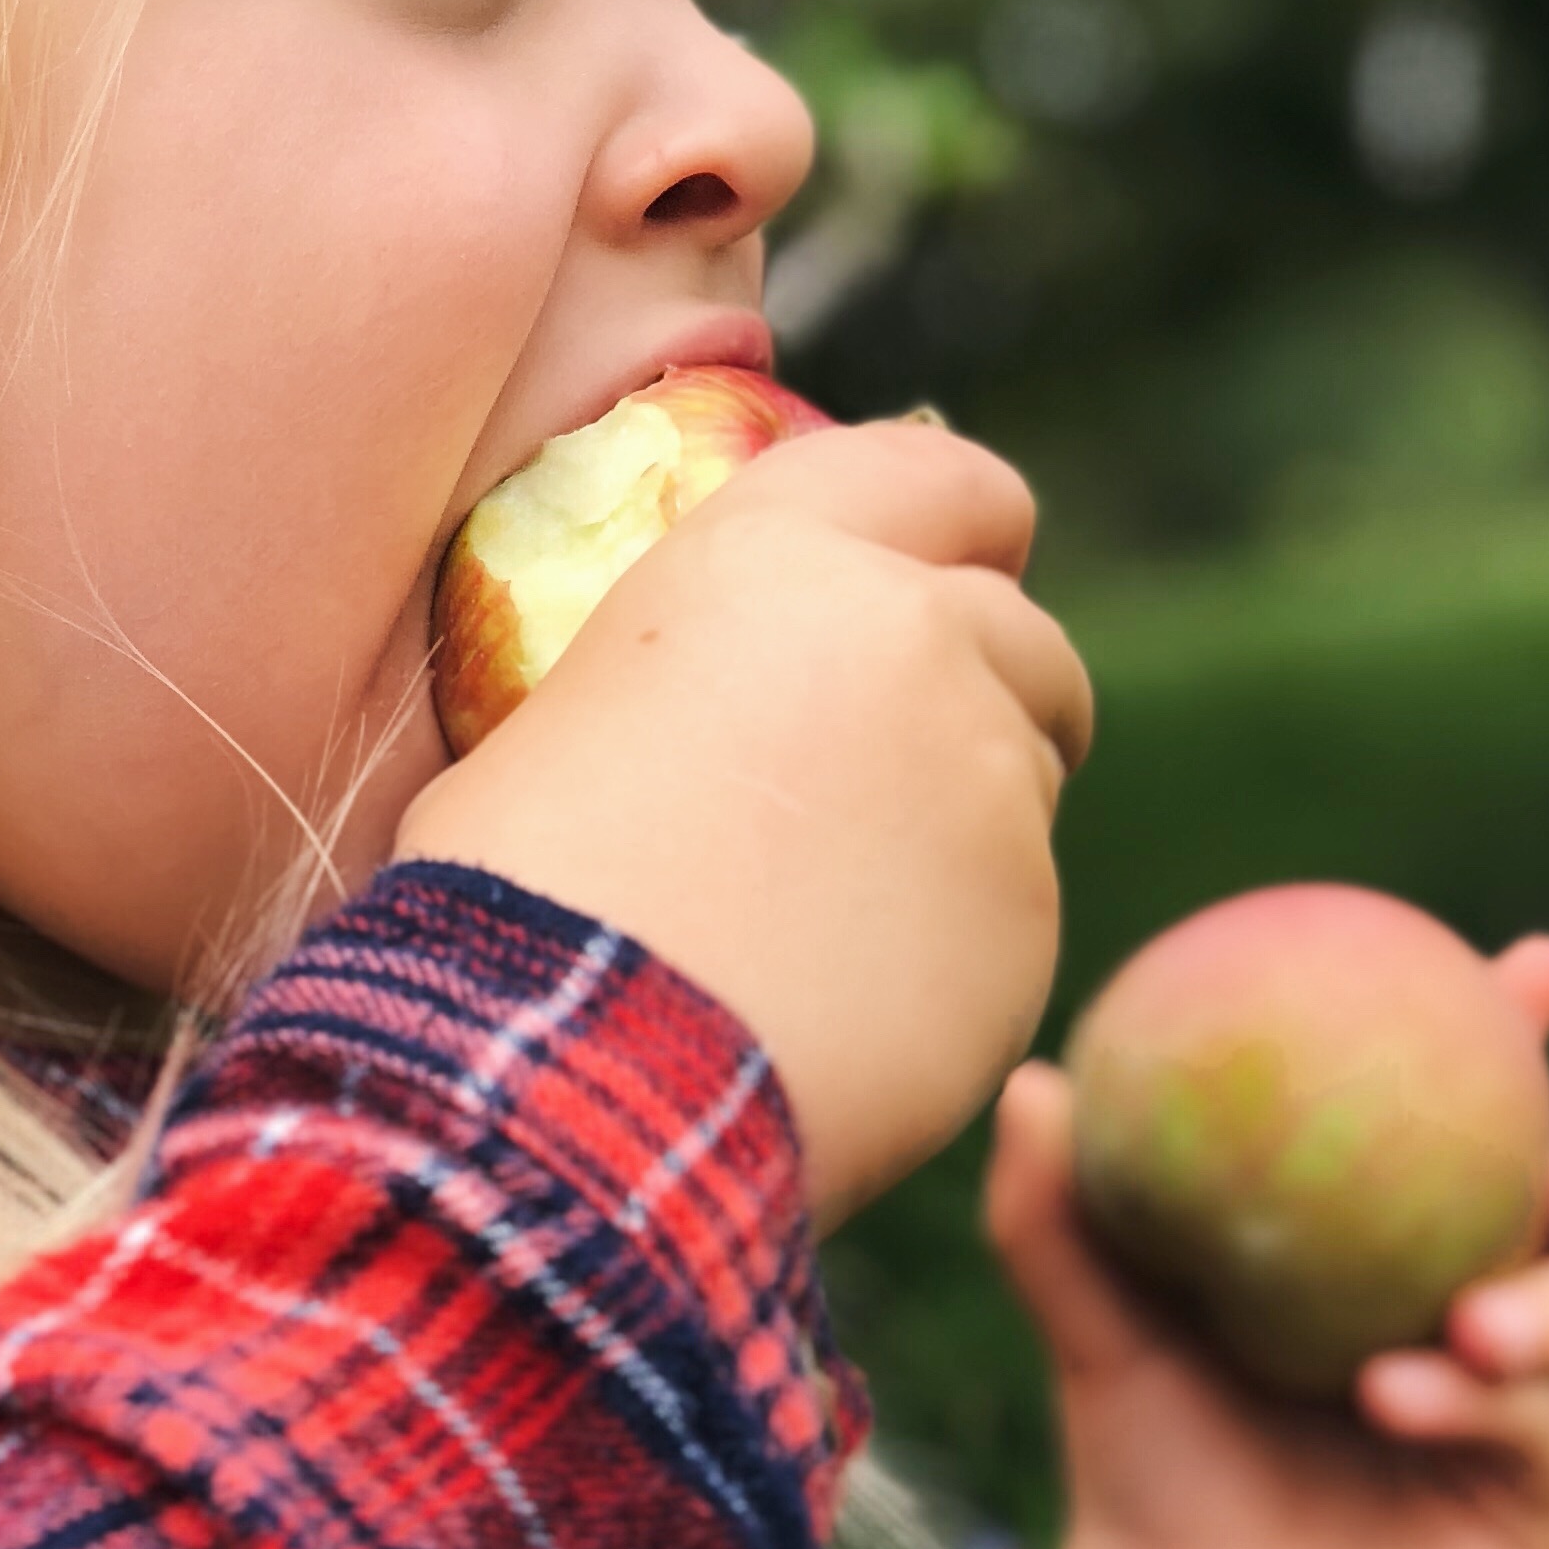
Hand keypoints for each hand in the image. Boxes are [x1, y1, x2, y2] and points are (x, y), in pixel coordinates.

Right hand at [396, 424, 1092, 1230]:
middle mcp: (912, 634)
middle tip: (899, 786)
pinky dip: (956, 948)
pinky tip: (848, 1006)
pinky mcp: (1028, 912)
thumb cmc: (520, 898)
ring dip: (966, 824)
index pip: (942, 478)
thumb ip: (690, 680)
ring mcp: (987, 775)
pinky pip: (1013, 914)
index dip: (965, 533)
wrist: (576, 1070)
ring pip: (1024, 780)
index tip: (968, 579)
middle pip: (1019, 636)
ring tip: (835, 920)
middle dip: (986, 694)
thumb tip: (709, 718)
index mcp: (776, 556)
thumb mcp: (567, 719)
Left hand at [990, 936, 1548, 1548]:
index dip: (1513, 1034)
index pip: (1469, 1121)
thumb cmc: (1145, 1469)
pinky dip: (1484, 1404)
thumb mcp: (1097, 1331)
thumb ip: (1058, 1218)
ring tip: (1466, 1322)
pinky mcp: (1536, 1501)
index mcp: (1391, 1248)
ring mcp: (1520, 1409)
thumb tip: (1031, 1085)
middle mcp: (1472, 1313)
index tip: (1531, 965)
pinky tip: (1404, 1395)